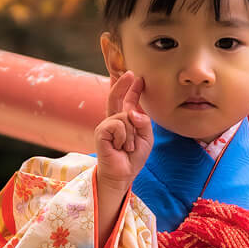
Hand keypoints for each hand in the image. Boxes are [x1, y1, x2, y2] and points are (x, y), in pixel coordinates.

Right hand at [95, 71, 151, 187]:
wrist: (123, 174)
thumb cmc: (133, 157)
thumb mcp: (146, 137)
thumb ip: (144, 122)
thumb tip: (131, 112)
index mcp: (124, 121)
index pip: (127, 101)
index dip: (131, 89)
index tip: (136, 77)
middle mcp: (113, 120)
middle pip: (115, 97)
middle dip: (122, 84)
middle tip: (130, 74)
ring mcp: (105, 125)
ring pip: (125, 117)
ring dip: (131, 135)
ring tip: (127, 147)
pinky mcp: (101, 132)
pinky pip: (118, 125)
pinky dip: (124, 137)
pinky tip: (120, 147)